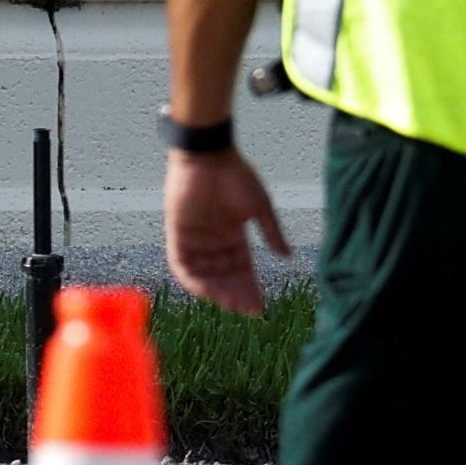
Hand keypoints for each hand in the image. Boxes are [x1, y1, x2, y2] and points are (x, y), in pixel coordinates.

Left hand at [165, 148, 294, 314]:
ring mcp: (195, 239)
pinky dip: (194, 280)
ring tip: (231, 302)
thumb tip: (287, 256)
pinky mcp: (177, 235)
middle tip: (247, 309)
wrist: (208, 155)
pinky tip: (208, 291)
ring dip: (217, 291)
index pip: (242, 269)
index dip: (250, 288)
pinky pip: (183, 266)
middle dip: (236, 294)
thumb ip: (271, 233)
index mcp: (233, 235)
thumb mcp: (260, 207)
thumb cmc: (236, 175)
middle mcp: (214, 241)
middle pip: (224, 277)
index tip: (260, 306)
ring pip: (205, 276)